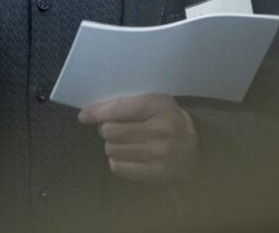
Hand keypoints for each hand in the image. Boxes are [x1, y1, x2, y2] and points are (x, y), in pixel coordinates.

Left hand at [78, 94, 197, 181]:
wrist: (194, 150)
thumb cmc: (168, 121)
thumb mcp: (154, 103)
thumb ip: (127, 104)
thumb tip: (90, 113)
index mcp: (160, 106)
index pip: (121, 109)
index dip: (98, 112)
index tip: (84, 115)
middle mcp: (161, 130)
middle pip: (111, 131)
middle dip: (106, 129)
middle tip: (112, 128)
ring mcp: (158, 154)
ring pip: (112, 149)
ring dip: (111, 145)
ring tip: (123, 142)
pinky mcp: (154, 174)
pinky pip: (118, 167)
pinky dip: (116, 160)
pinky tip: (127, 154)